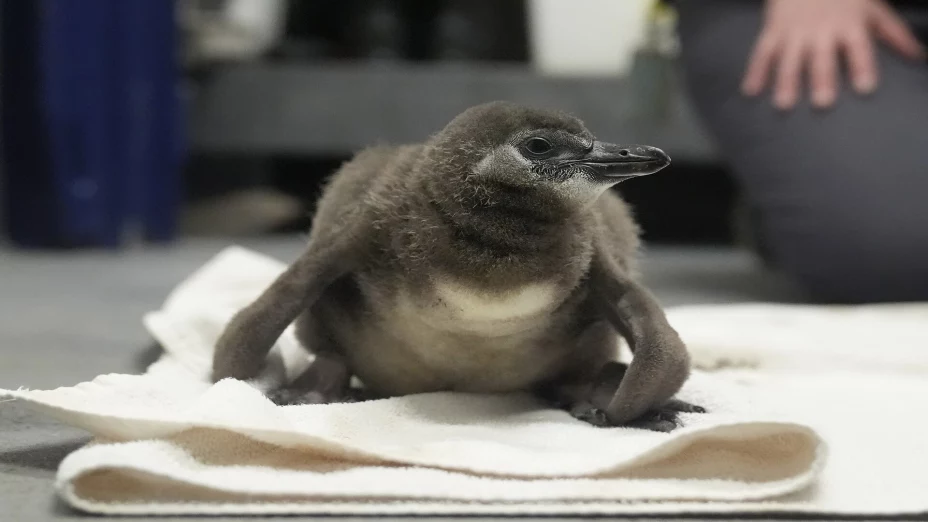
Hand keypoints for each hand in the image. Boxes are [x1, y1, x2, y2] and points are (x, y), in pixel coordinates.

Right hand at [741, 0, 924, 109]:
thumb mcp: (872, 8)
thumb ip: (893, 33)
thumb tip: (916, 56)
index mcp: (849, 25)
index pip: (858, 47)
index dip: (862, 66)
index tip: (865, 88)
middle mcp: (821, 30)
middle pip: (822, 58)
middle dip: (822, 79)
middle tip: (822, 102)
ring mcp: (794, 32)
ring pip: (789, 59)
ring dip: (786, 81)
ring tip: (783, 104)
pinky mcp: (773, 31)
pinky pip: (762, 52)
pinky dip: (755, 71)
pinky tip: (750, 91)